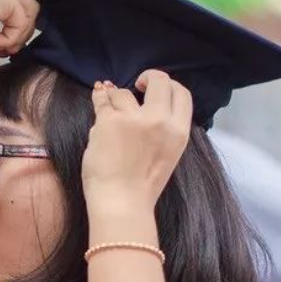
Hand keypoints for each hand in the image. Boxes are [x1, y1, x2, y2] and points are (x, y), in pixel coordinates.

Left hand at [82, 71, 192, 208]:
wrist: (122, 203)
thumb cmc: (142, 186)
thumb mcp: (167, 155)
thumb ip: (163, 130)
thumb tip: (145, 103)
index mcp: (179, 132)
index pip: (181, 93)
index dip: (168, 85)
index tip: (155, 90)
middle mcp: (159, 121)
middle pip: (158, 81)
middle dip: (147, 78)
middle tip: (136, 86)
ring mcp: (134, 119)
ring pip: (123, 92)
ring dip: (115, 99)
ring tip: (110, 110)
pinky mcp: (110, 122)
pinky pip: (102, 100)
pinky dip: (99, 98)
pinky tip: (99, 97)